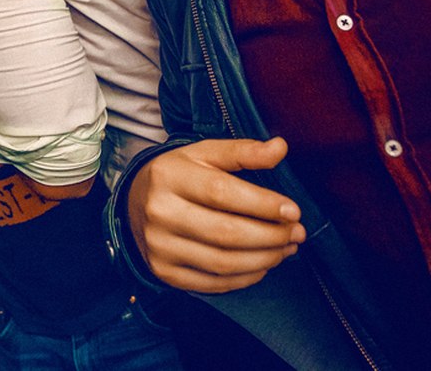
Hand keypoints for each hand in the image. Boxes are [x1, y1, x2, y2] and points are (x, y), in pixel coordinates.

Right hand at [126, 137, 304, 293]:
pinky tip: (263, 265)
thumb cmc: (178, 175)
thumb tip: (280, 148)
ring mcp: (160, 246)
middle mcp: (160, 212)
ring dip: (264, 259)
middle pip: (225, 233)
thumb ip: (243, 151)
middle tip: (297, 233)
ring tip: (286, 248)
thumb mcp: (204, 153)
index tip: (293, 211)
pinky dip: (245, 278)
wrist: (134, 203)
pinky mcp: (164, 272)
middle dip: (270, 236)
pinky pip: (213, 283)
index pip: (221, 193)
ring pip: (222, 262)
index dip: (262, 204)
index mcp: (169, 175)